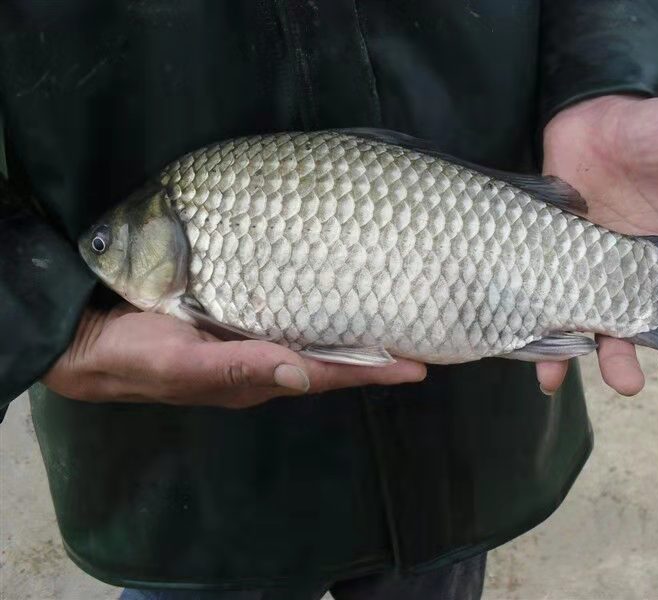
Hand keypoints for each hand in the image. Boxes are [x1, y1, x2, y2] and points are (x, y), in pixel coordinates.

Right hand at [43, 303, 426, 407]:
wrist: (85, 338)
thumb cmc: (132, 354)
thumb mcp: (181, 362)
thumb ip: (237, 368)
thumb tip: (301, 375)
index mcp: (256, 377)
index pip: (328, 374)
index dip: (373, 370)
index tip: (419, 364)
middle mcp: (262, 361)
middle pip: (331, 358)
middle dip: (375, 352)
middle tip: (420, 333)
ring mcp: (249, 339)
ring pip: (313, 336)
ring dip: (353, 330)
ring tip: (392, 314)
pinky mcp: (232, 316)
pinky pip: (287, 314)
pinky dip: (318, 308)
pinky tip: (333, 293)